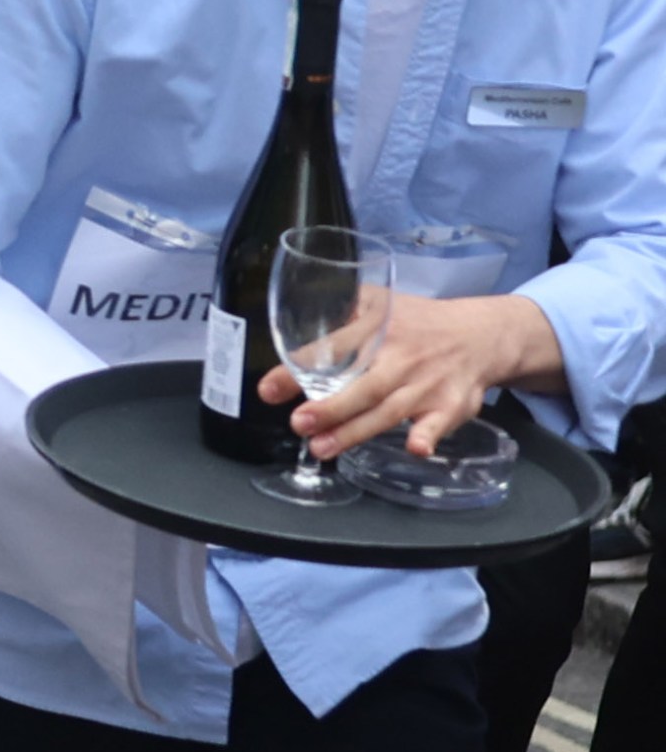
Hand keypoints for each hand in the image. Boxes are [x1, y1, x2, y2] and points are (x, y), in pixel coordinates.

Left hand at [265, 289, 562, 464]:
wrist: (483, 334)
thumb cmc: (419, 322)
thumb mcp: (380, 303)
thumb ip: (339, 311)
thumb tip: (285, 321)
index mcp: (380, 329)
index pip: (334, 349)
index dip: (299, 369)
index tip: (268, 389)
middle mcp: (403, 357)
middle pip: (364, 385)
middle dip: (331, 407)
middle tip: (298, 423)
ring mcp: (428, 384)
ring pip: (390, 411)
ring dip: (356, 431)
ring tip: (321, 447)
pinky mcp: (451, 405)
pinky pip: (440, 424)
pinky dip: (429, 436)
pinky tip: (415, 448)